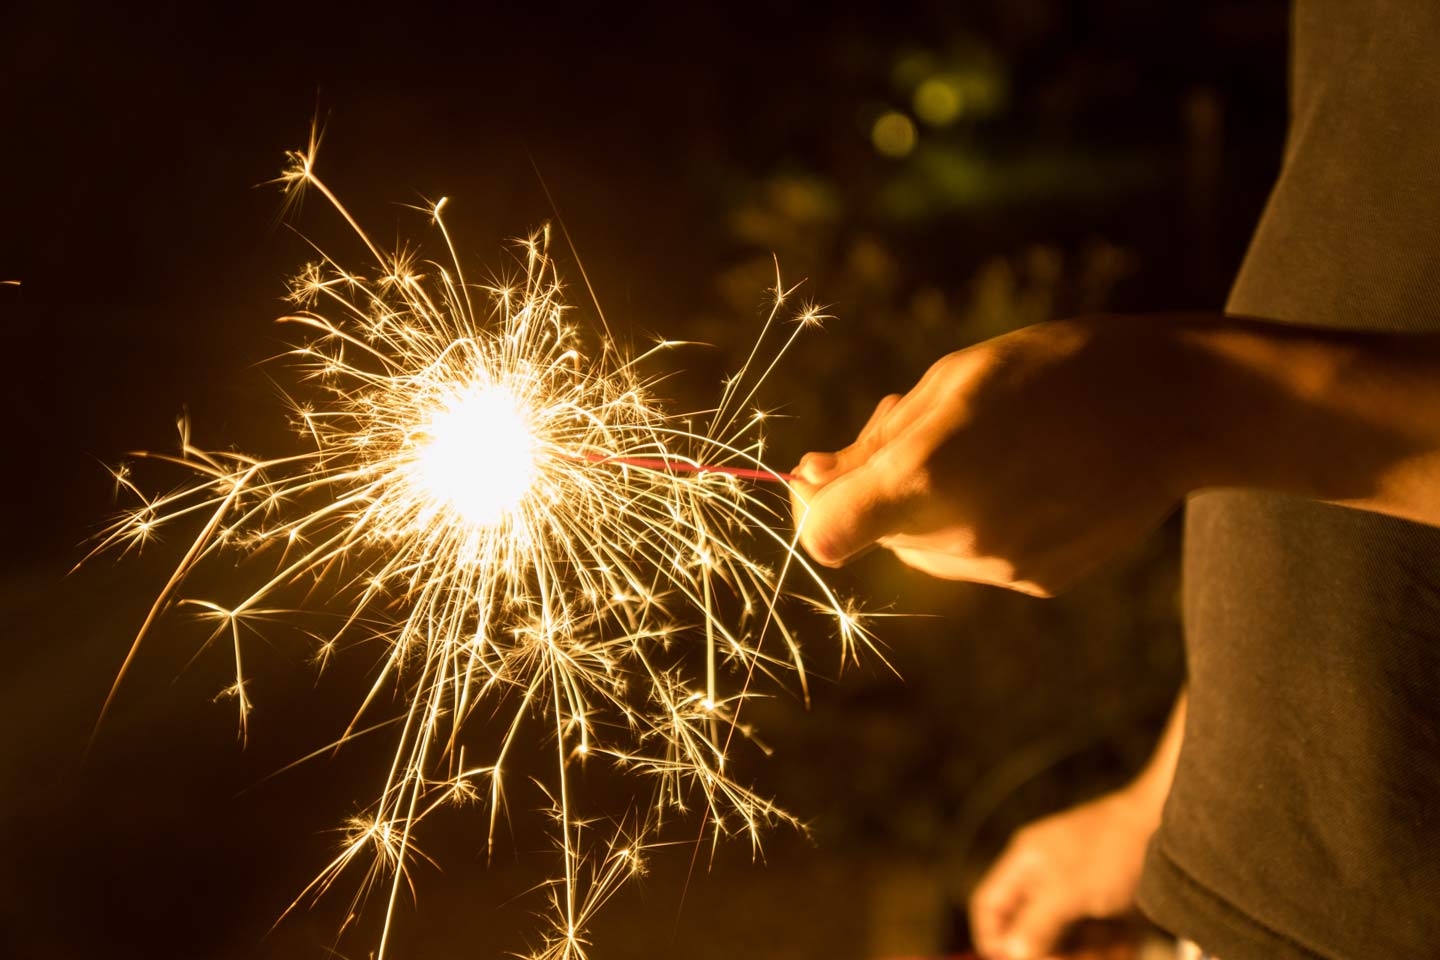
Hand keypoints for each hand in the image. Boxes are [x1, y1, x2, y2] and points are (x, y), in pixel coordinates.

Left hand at [790, 317, 1195, 594]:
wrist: (1176, 407)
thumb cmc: (1054, 372)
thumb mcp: (951, 383)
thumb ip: (875, 442)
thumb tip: (809, 478)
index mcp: (927, 474)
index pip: (823, 533)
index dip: (811, 507)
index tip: (826, 476)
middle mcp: (961, 536)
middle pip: (878, 535)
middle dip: (886, 491)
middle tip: (936, 430)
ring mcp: (1004, 568)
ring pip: (926, 550)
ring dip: (935, 508)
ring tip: (996, 449)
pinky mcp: (1040, 583)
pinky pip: (979, 560)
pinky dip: (985, 525)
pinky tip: (1033, 479)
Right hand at [968, 787, 1161, 959]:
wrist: (1170, 828)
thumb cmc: (1111, 847)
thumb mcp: (1067, 889)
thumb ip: (1035, 923)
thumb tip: (1009, 953)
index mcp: (1025, 864)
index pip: (989, 905)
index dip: (992, 937)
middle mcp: (1046, 880)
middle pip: (1028, 931)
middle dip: (1047, 952)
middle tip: (1070, 959)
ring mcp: (1078, 894)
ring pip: (1066, 941)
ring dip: (1083, 955)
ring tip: (1105, 952)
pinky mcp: (1108, 907)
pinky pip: (1097, 940)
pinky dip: (1108, 950)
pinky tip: (1121, 949)